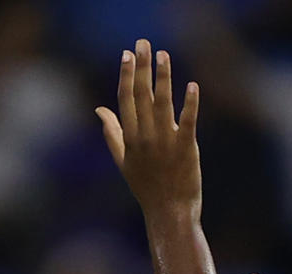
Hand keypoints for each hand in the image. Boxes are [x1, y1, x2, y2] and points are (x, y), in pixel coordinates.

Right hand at [97, 39, 201, 218]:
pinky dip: (190, 104)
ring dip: (163, 77)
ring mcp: (166, 142)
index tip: (127, 54)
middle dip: (142, 67)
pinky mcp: (186, 149)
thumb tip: (99, 109)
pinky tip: (192, 86)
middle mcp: (145, 136)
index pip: (126, 99)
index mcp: (130, 137)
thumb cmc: (146, 187)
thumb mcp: (123, 160)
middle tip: (143, 43)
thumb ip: (111, 132)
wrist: (169, 212)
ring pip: (163, 103)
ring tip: (164, 55)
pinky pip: (188, 122)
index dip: (126, 74)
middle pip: (142, 94)